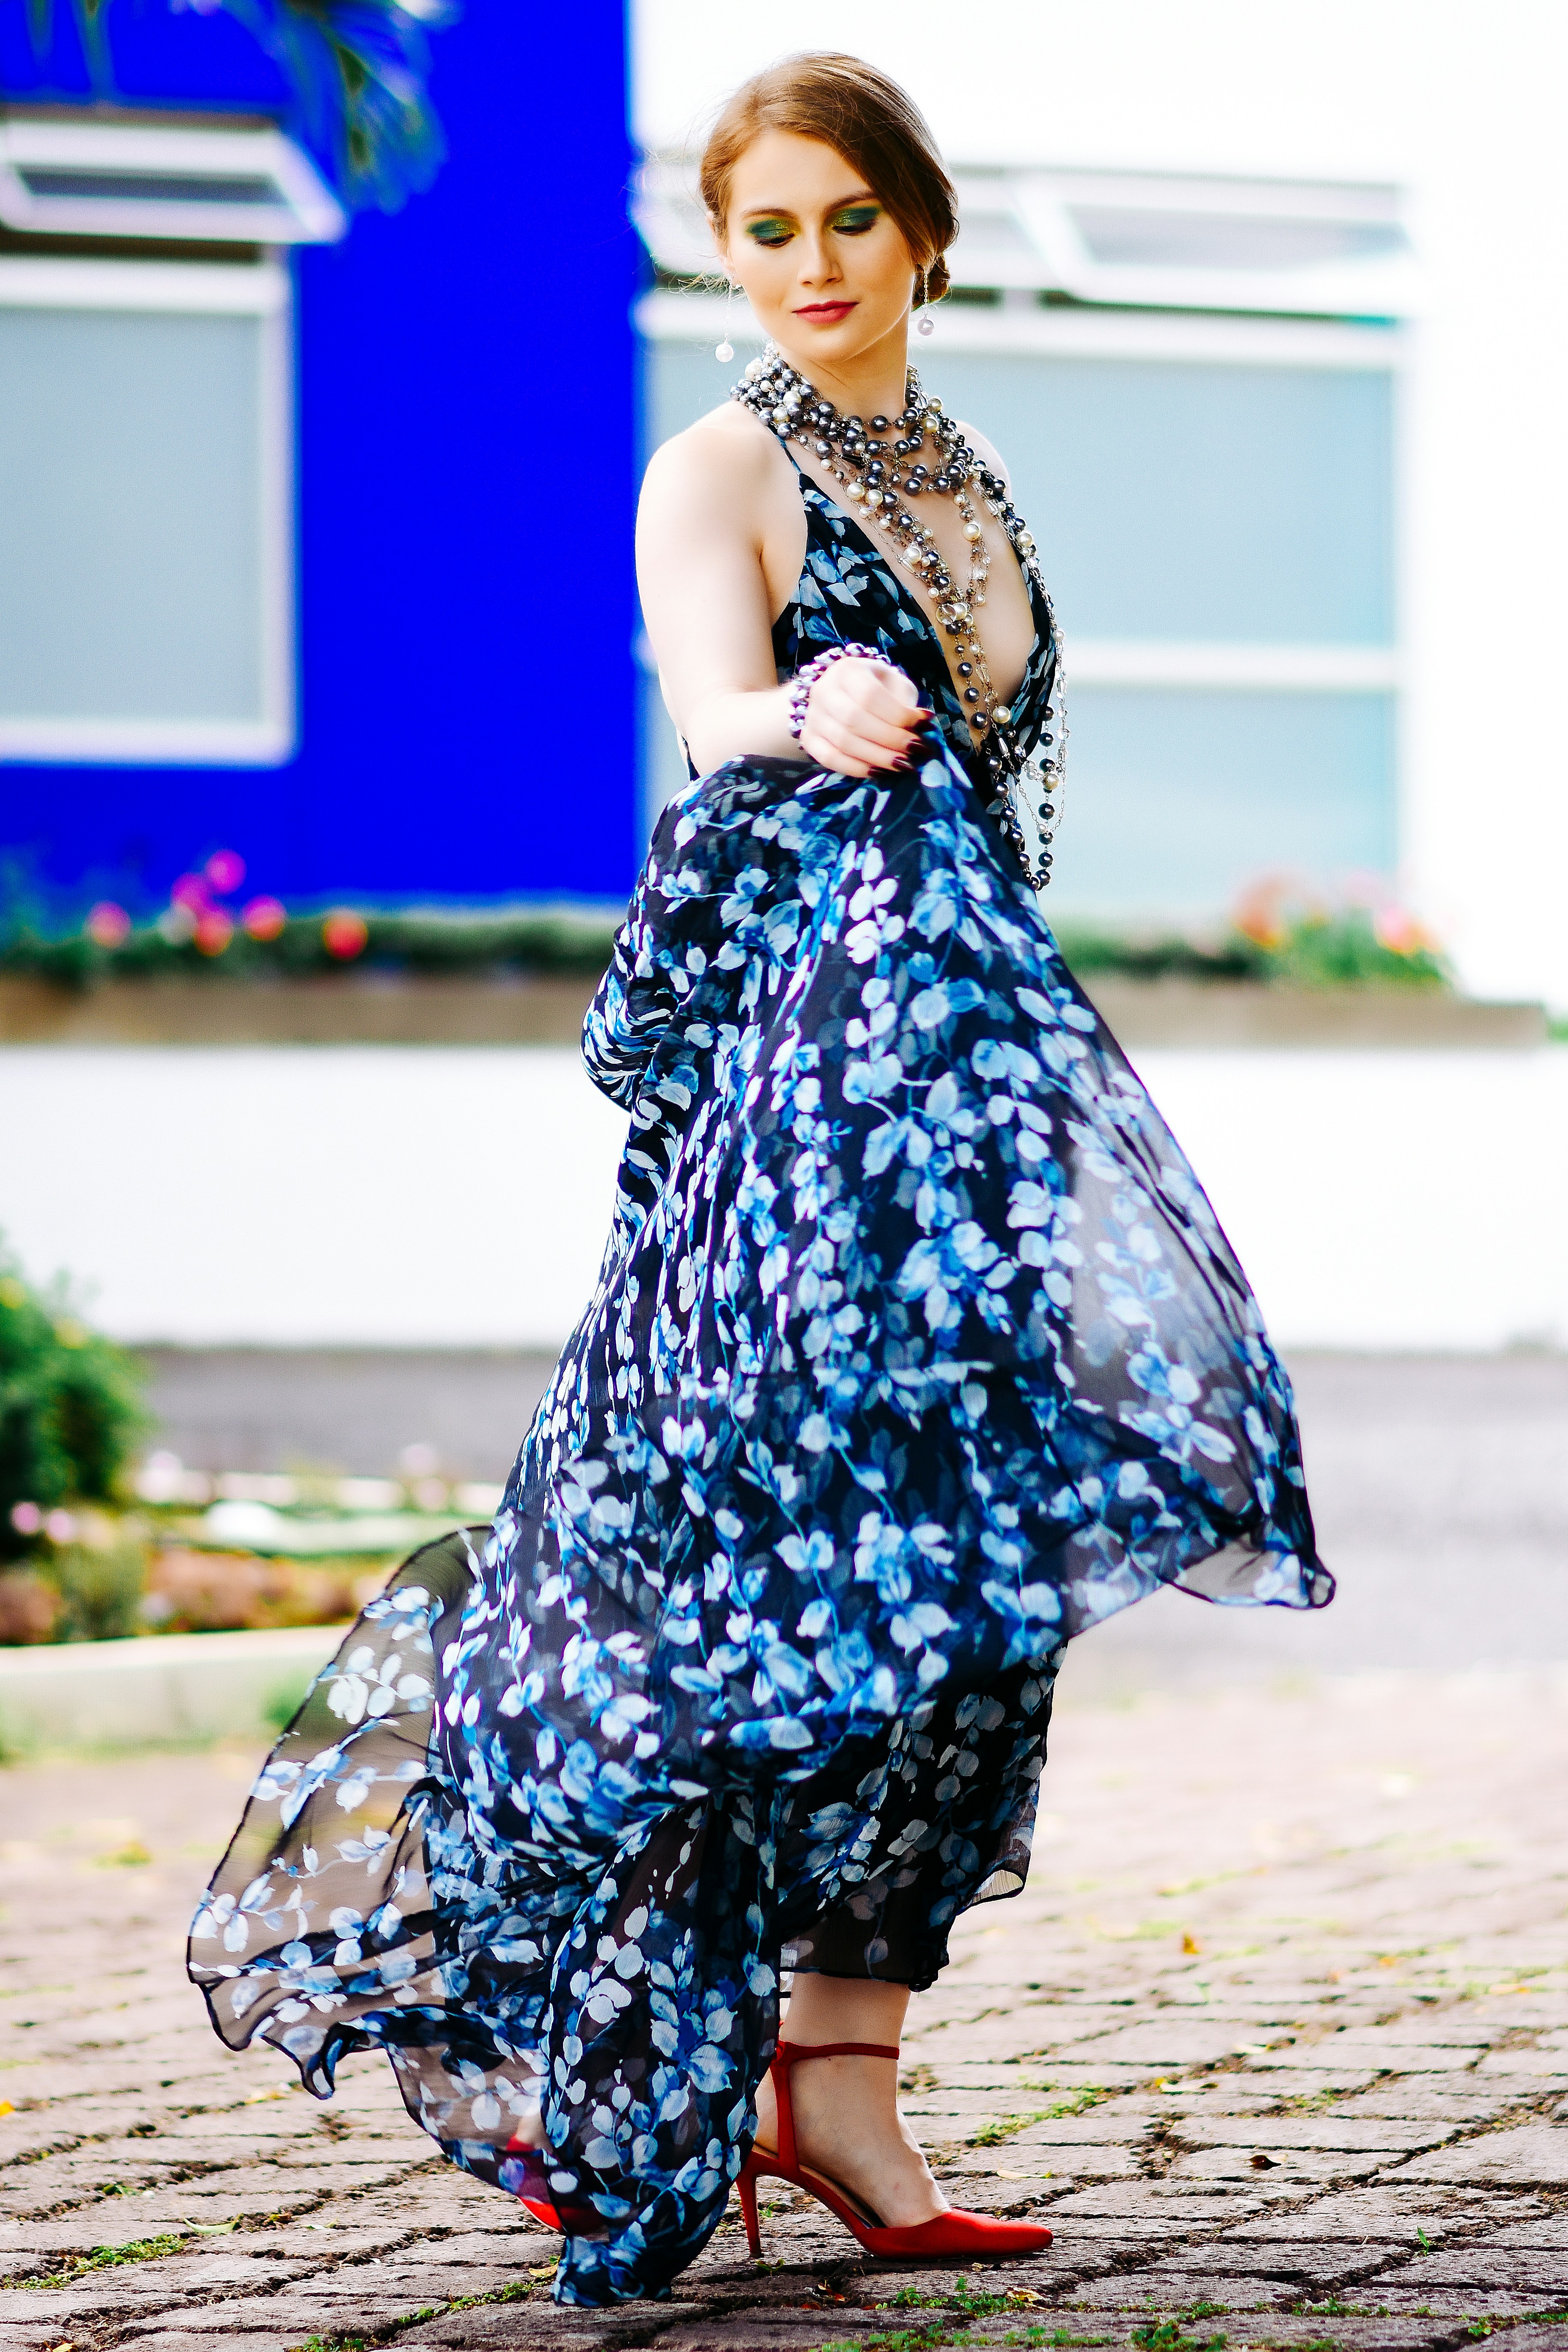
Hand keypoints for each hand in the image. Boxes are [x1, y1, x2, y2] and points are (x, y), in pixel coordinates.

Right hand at [798, 657, 927, 777]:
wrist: (842, 694)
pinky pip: (830, 759)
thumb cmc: (876, 688)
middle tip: (915, 750)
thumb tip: (921, 727)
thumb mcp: (894, 684)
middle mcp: (823, 690)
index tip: (923, 726)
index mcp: (847, 669)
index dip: (898, 715)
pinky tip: (879, 772)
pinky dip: (856, 769)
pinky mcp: (809, 739)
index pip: (870, 695)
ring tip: (903, 764)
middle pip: (854, 720)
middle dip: (890, 739)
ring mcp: (812, 716)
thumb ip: (906, 703)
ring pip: (843, 742)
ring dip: (877, 757)